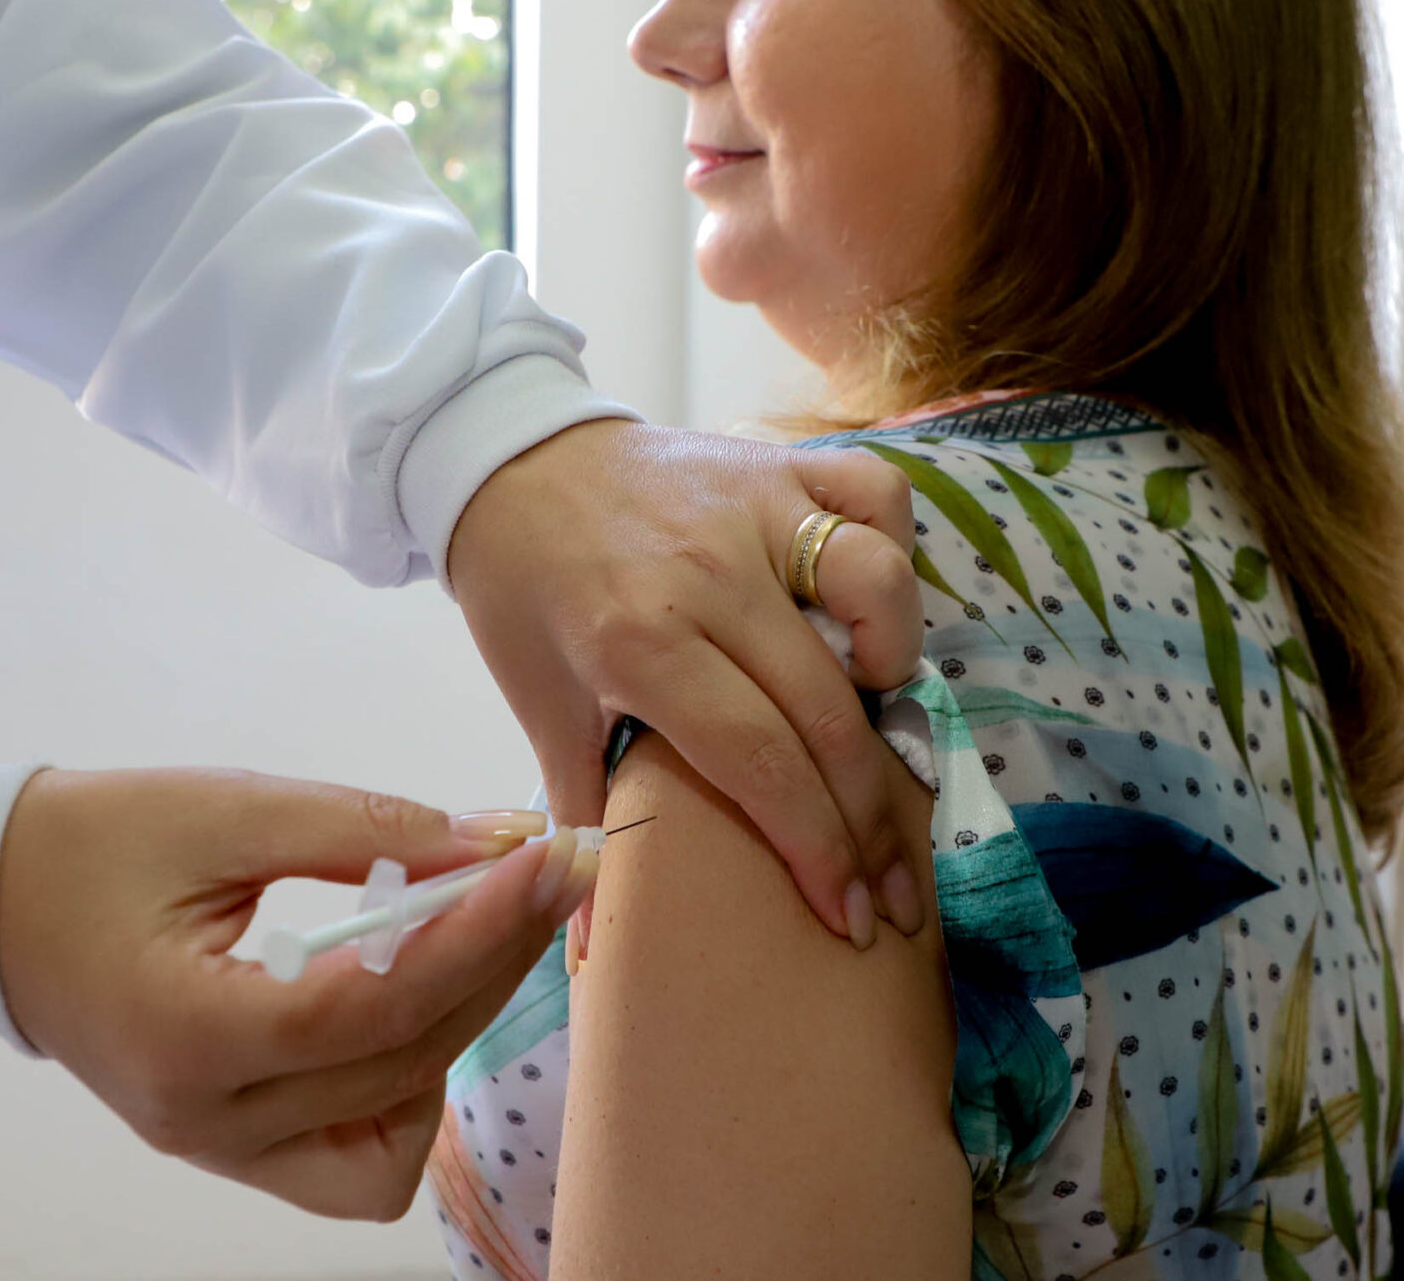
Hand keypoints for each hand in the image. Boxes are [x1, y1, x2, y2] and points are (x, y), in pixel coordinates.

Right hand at [0, 770, 591, 1219]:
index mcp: (187, 1035)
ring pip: (390, 1145)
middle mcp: (205, 1120)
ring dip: (450, 1038)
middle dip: (489, 963)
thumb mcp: (223, 808)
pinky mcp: (232, 1146)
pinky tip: (404, 1003)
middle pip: (399, 1067)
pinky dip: (401, 1093)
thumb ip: (363, 828)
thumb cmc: (91, 842)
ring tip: (467, 937)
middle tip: (543, 873)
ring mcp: (218, 1148)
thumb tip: (493, 843)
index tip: (545, 861)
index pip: (373, 1007)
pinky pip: (352, 1163)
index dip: (475, 934)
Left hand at [446, 419, 925, 945]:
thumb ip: (588, 816)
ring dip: (893, 661)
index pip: (761, 761)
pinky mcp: (779, 460)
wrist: (507, 462)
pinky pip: (874, 493)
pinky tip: (869, 598)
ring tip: (872, 704)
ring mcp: (754, 506)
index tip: (852, 915)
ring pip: (876, 585)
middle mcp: (711, 574)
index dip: (818, 848)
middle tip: (896, 886)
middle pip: (828, 707)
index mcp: (642, 643)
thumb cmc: (527, 594)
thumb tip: (597, 944)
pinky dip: (894, 543)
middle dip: (872, 817)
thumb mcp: (543, 709)